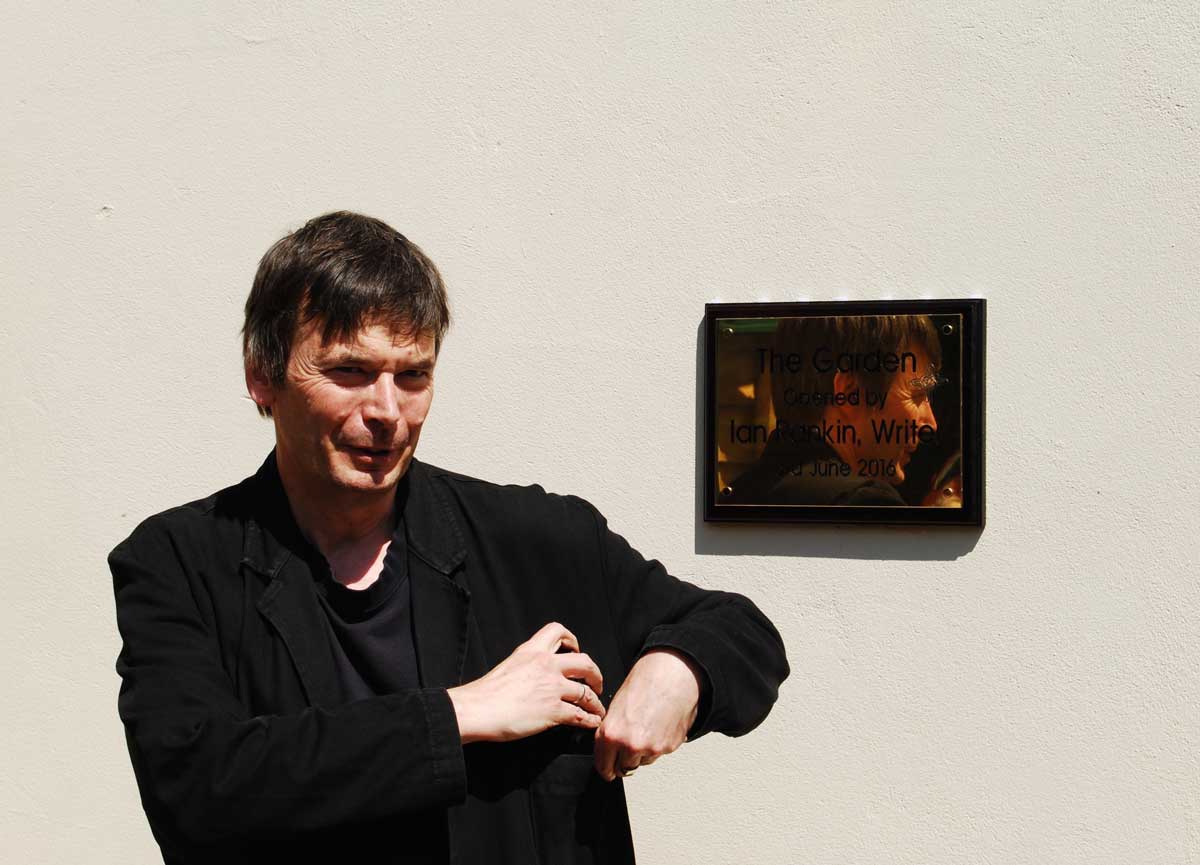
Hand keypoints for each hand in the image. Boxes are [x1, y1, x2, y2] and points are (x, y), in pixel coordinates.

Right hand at [447, 622, 604, 743]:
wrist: (476, 709)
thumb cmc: (485, 693)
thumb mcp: (509, 665)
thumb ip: (527, 664)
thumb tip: (536, 675)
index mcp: (531, 651)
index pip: (558, 631)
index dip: (572, 640)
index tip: (576, 650)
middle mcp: (545, 665)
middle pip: (585, 662)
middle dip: (595, 673)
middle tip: (595, 683)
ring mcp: (551, 687)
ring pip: (586, 692)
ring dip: (595, 702)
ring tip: (597, 708)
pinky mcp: (553, 710)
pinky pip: (580, 714)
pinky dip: (589, 719)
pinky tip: (591, 722)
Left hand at [594, 647, 701, 781]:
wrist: (671, 675)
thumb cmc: (645, 684)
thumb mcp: (615, 707)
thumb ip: (611, 732)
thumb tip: (609, 747)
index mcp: (611, 733)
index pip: (603, 766)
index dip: (605, 769)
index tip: (608, 771)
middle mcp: (629, 744)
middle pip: (623, 769)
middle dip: (624, 760)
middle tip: (630, 745)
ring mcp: (650, 748)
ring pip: (642, 762)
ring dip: (643, 752)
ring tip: (647, 727)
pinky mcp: (668, 747)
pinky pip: (658, 754)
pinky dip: (658, 744)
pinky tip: (659, 726)